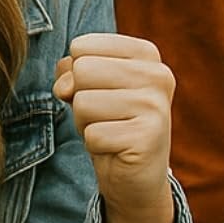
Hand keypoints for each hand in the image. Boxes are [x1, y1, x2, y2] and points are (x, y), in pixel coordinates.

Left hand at [54, 32, 175, 222]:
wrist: (135, 176)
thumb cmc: (108, 120)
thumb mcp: (86, 85)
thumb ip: (70, 70)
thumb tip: (65, 86)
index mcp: (146, 54)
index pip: (81, 46)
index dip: (76, 74)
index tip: (100, 91)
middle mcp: (158, 75)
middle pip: (82, 70)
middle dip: (79, 98)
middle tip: (103, 116)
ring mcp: (156, 107)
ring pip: (83, 102)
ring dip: (85, 123)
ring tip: (109, 130)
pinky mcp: (148, 138)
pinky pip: (92, 134)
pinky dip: (94, 145)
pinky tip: (115, 148)